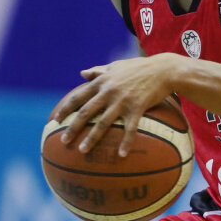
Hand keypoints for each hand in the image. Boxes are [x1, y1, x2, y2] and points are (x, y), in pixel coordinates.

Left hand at [51, 54, 179, 156]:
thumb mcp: (116, 66)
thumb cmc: (139, 68)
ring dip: (91, 138)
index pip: (78, 96)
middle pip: (86, 112)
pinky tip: (121, 155)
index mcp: (102, 82)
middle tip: (64, 141)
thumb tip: (81, 73)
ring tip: (82, 150)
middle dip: (73, 127)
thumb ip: (98, 71)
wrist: (163, 70)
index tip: (56, 120)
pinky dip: (125, 142)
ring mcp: (122, 101)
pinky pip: (130, 129)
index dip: (66, 109)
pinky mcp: (137, 108)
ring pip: (103, 123)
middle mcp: (108, 92)